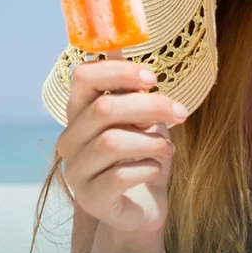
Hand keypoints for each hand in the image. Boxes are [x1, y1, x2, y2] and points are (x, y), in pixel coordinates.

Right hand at [57, 60, 187, 234]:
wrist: (145, 206)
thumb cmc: (143, 157)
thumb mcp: (143, 120)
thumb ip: (132, 92)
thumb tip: (122, 46)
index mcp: (80, 113)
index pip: (83, 77)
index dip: (119, 71)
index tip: (152, 78)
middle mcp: (70, 140)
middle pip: (103, 108)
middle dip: (151, 106)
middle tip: (181, 114)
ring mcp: (76, 170)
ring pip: (112, 143)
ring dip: (152, 142)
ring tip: (168, 149)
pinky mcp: (90, 198)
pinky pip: (121, 175)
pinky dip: (148, 168)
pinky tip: (156, 169)